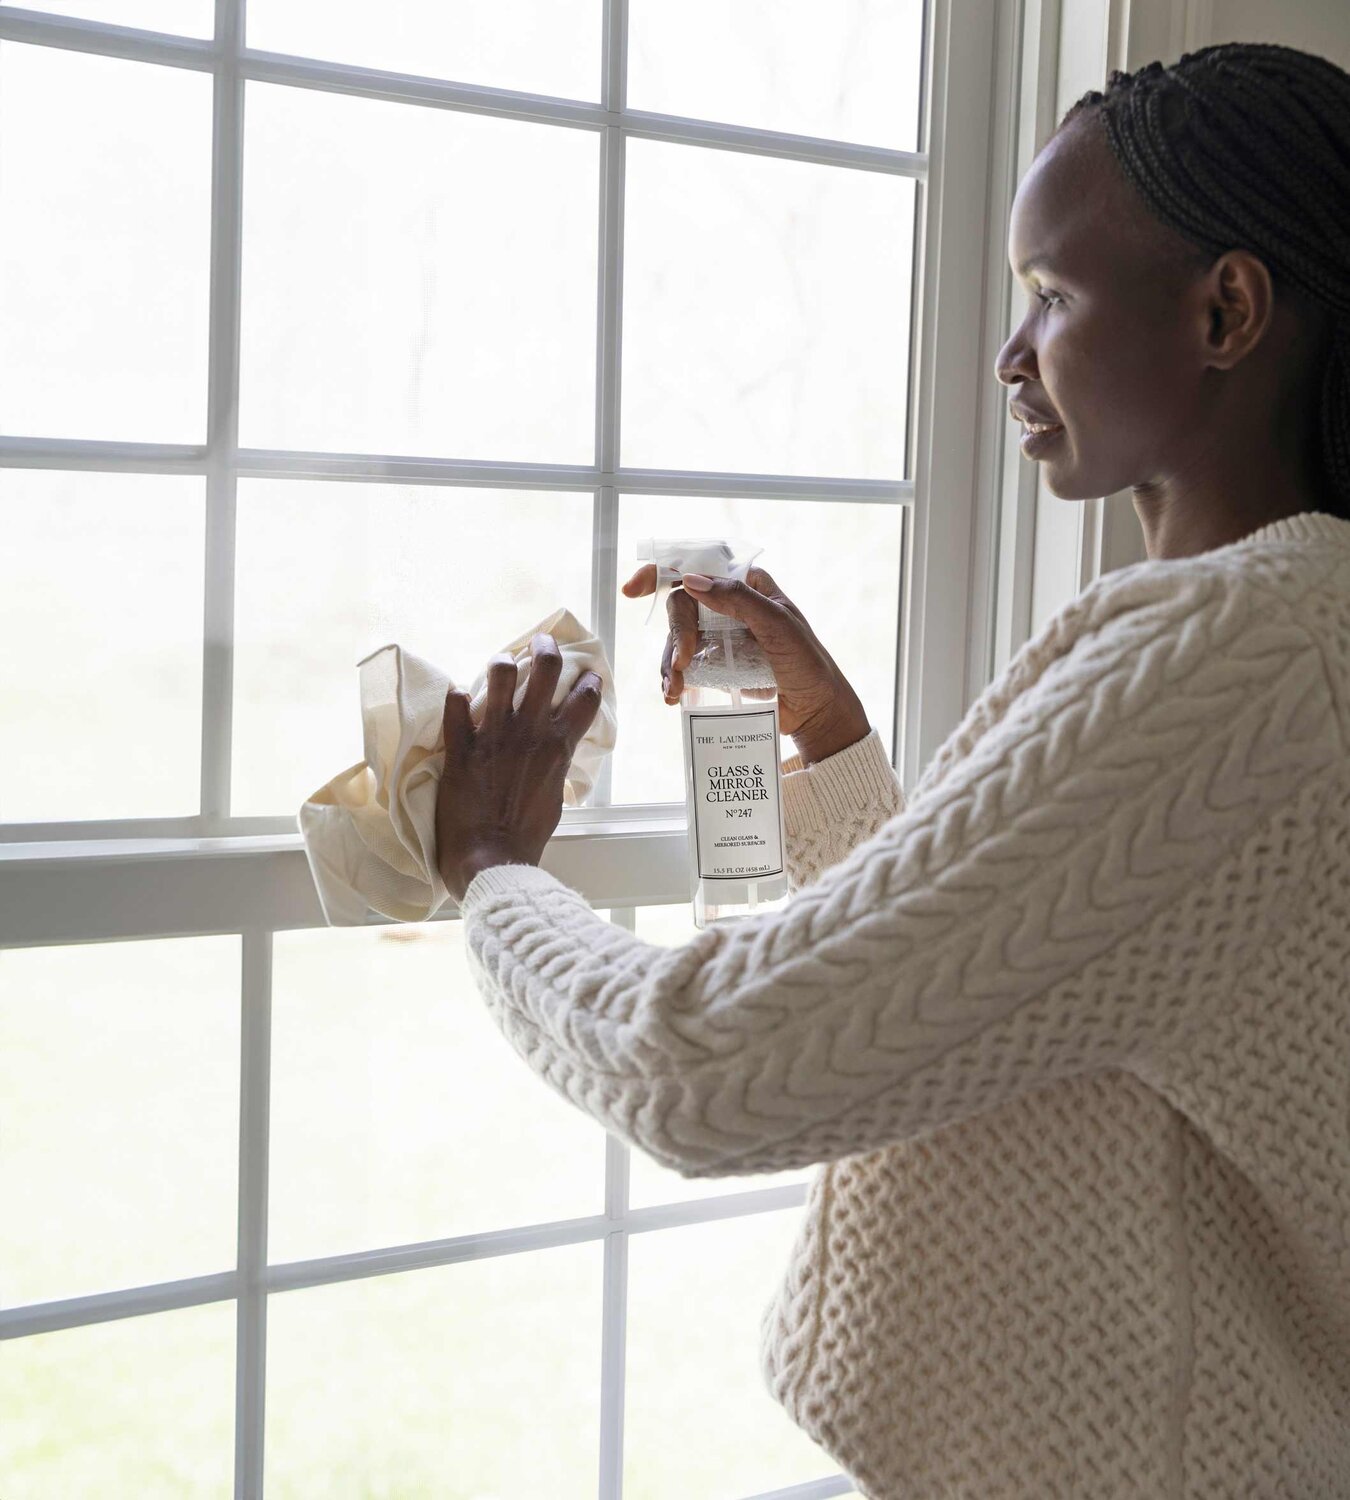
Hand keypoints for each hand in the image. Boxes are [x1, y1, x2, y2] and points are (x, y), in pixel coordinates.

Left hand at [436, 633, 603, 902]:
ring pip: (501, 673)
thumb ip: (556, 766)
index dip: (587, 678)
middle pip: (546, 667)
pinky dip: (455, 698)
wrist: (491, 860)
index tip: (585, 672)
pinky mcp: (461, 749)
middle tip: (541, 642)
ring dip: (501, 663)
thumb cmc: (525, 837)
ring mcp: (494, 737)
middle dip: (545, 646)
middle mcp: (530, 733)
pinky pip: (454, 706)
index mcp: (558, 746)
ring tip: (500, 665)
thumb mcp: (554, 797)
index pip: (585, 696)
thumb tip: (556, 753)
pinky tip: (456, 696)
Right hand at [620, 563, 869, 762]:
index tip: (633, 589)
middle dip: (676, 635)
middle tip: (683, 664)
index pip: (700, 568)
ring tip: (675, 691)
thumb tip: (691, 581)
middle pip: (682, 606)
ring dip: (670, 664)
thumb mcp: (777, 626)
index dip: (661, 572)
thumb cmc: (807, 663)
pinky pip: (683, 665)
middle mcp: (730, 606)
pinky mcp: (715, 664)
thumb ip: (737, 600)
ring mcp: (720, 636)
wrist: (815, 711)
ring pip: (677, 639)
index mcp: (748, 586)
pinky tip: (673, 696)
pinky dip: (674, 679)